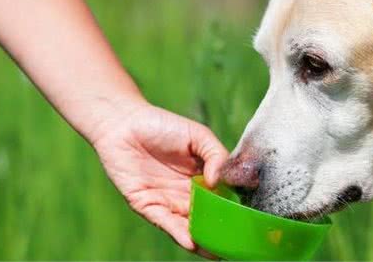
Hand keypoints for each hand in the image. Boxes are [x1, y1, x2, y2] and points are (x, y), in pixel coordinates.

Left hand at [90, 100, 228, 255]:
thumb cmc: (162, 125)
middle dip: (221, 233)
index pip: (223, 199)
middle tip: (236, 246)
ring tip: (217, 253)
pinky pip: (166, 223)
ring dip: (203, 241)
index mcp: (204, 178)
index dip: (234, 211)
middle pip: (209, 218)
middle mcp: (188, 194)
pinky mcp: (148, 205)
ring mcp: (169, 202)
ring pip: (190, 227)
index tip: (249, 223)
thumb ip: (216, 155)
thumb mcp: (198, 136)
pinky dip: (180, 234)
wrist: (123, 123)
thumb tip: (220, 182)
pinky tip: (192, 242)